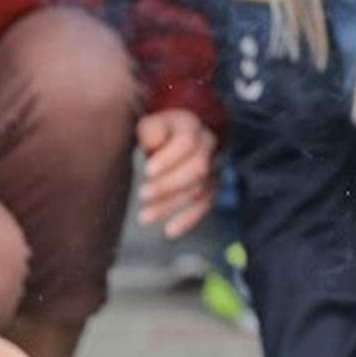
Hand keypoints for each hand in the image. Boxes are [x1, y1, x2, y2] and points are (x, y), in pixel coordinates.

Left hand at [136, 109, 217, 238]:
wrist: (175, 135)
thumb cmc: (156, 132)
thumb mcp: (149, 125)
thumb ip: (150, 132)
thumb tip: (154, 146)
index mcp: (191, 126)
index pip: (187, 142)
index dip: (169, 158)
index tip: (147, 171)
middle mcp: (208, 146)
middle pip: (196, 168)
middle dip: (168, 184)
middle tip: (142, 195)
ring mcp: (213, 167)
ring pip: (199, 189)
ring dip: (171, 205)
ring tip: (144, 217)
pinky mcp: (212, 186)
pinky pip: (205, 205)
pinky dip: (188, 219)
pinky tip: (170, 231)